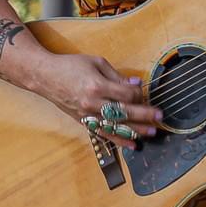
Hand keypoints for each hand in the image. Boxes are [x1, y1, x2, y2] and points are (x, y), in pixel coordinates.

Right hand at [35, 52, 160, 150]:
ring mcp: (87, 115)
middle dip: (144, 115)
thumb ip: (117, 75)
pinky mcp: (84, 122)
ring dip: (135, 130)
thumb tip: (136, 84)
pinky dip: (119, 140)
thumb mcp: (95, 62)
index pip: (126, 94)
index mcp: (97, 85)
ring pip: (116, 127)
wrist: (45, 77)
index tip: (143, 90)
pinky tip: (132, 144)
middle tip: (160, 116)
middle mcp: (92, 103)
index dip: (138, 93)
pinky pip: (104, 133)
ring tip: (151, 132)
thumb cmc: (70, 65)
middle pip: (124, 112)